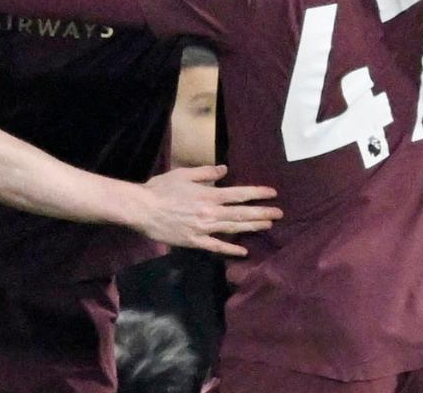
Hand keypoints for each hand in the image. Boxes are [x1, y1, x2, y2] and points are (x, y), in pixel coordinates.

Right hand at [138, 165, 281, 256]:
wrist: (143, 209)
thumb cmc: (162, 188)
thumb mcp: (184, 174)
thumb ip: (206, 173)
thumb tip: (225, 170)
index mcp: (209, 195)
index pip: (240, 194)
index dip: (258, 194)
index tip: (273, 193)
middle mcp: (211, 213)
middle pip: (242, 214)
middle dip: (262, 213)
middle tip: (279, 213)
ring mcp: (204, 229)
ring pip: (233, 229)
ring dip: (252, 227)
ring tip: (268, 225)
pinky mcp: (195, 242)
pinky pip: (216, 246)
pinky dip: (231, 248)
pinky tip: (243, 250)